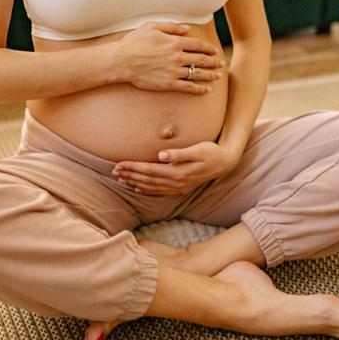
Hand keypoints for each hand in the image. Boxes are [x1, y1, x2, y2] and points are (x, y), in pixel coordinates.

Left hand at [111, 141, 239, 194]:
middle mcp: (177, 182)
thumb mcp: (198, 149)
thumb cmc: (211, 152)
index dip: (133, 168)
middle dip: (129, 175)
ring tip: (120, 179)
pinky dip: (146, 189)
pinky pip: (159, 191)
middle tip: (113, 171)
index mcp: (178, 172)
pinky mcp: (181, 187)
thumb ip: (179, 153)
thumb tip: (162, 155)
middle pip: (147, 179)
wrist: (225, 162)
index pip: (149, 170)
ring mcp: (179, 187)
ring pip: (151, 186)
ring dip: (134, 182)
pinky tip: (137, 187)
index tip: (118, 164)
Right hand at [113, 21, 225, 94]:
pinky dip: (199, 88)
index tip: (214, 51)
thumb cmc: (134, 42)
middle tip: (221, 64)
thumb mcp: (152, 27)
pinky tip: (206, 89)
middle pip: (201, 59)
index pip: (198, 45)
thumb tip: (187, 28)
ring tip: (218, 76)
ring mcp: (174, 71)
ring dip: (210, 75)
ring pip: (198, 73)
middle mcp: (178, 57)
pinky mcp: (169, 84)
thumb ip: (171, 27)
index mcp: (175, 42)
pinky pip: (188, 87)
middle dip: (213, 61)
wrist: (122, 60)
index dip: (208, 48)